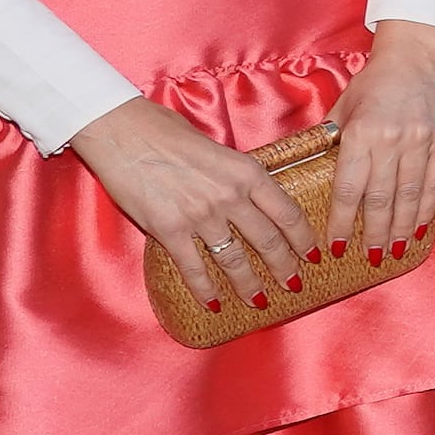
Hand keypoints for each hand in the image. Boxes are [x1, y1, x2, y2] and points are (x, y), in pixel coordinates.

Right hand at [70, 97, 316, 314]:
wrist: (121, 130)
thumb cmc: (166, 132)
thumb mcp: (219, 149)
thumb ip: (238, 176)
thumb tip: (252, 198)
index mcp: (248, 172)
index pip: (288, 213)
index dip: (303, 239)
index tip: (313, 254)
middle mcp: (230, 196)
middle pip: (268, 241)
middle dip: (284, 268)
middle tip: (293, 286)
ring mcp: (200, 215)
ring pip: (234, 260)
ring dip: (248, 285)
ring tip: (259, 301)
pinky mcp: (168, 230)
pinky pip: (193, 268)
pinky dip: (205, 290)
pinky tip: (214, 303)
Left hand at [323, 23, 434, 251]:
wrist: (415, 57)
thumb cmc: (371, 84)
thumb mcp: (342, 110)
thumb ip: (331, 144)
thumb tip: (315, 179)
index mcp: (362, 132)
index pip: (350, 189)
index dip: (343, 221)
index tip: (337, 245)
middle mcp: (393, 139)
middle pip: (382, 199)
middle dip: (375, 233)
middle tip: (370, 258)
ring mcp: (424, 140)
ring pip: (411, 195)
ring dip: (403, 228)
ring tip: (395, 251)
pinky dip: (427, 208)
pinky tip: (421, 227)